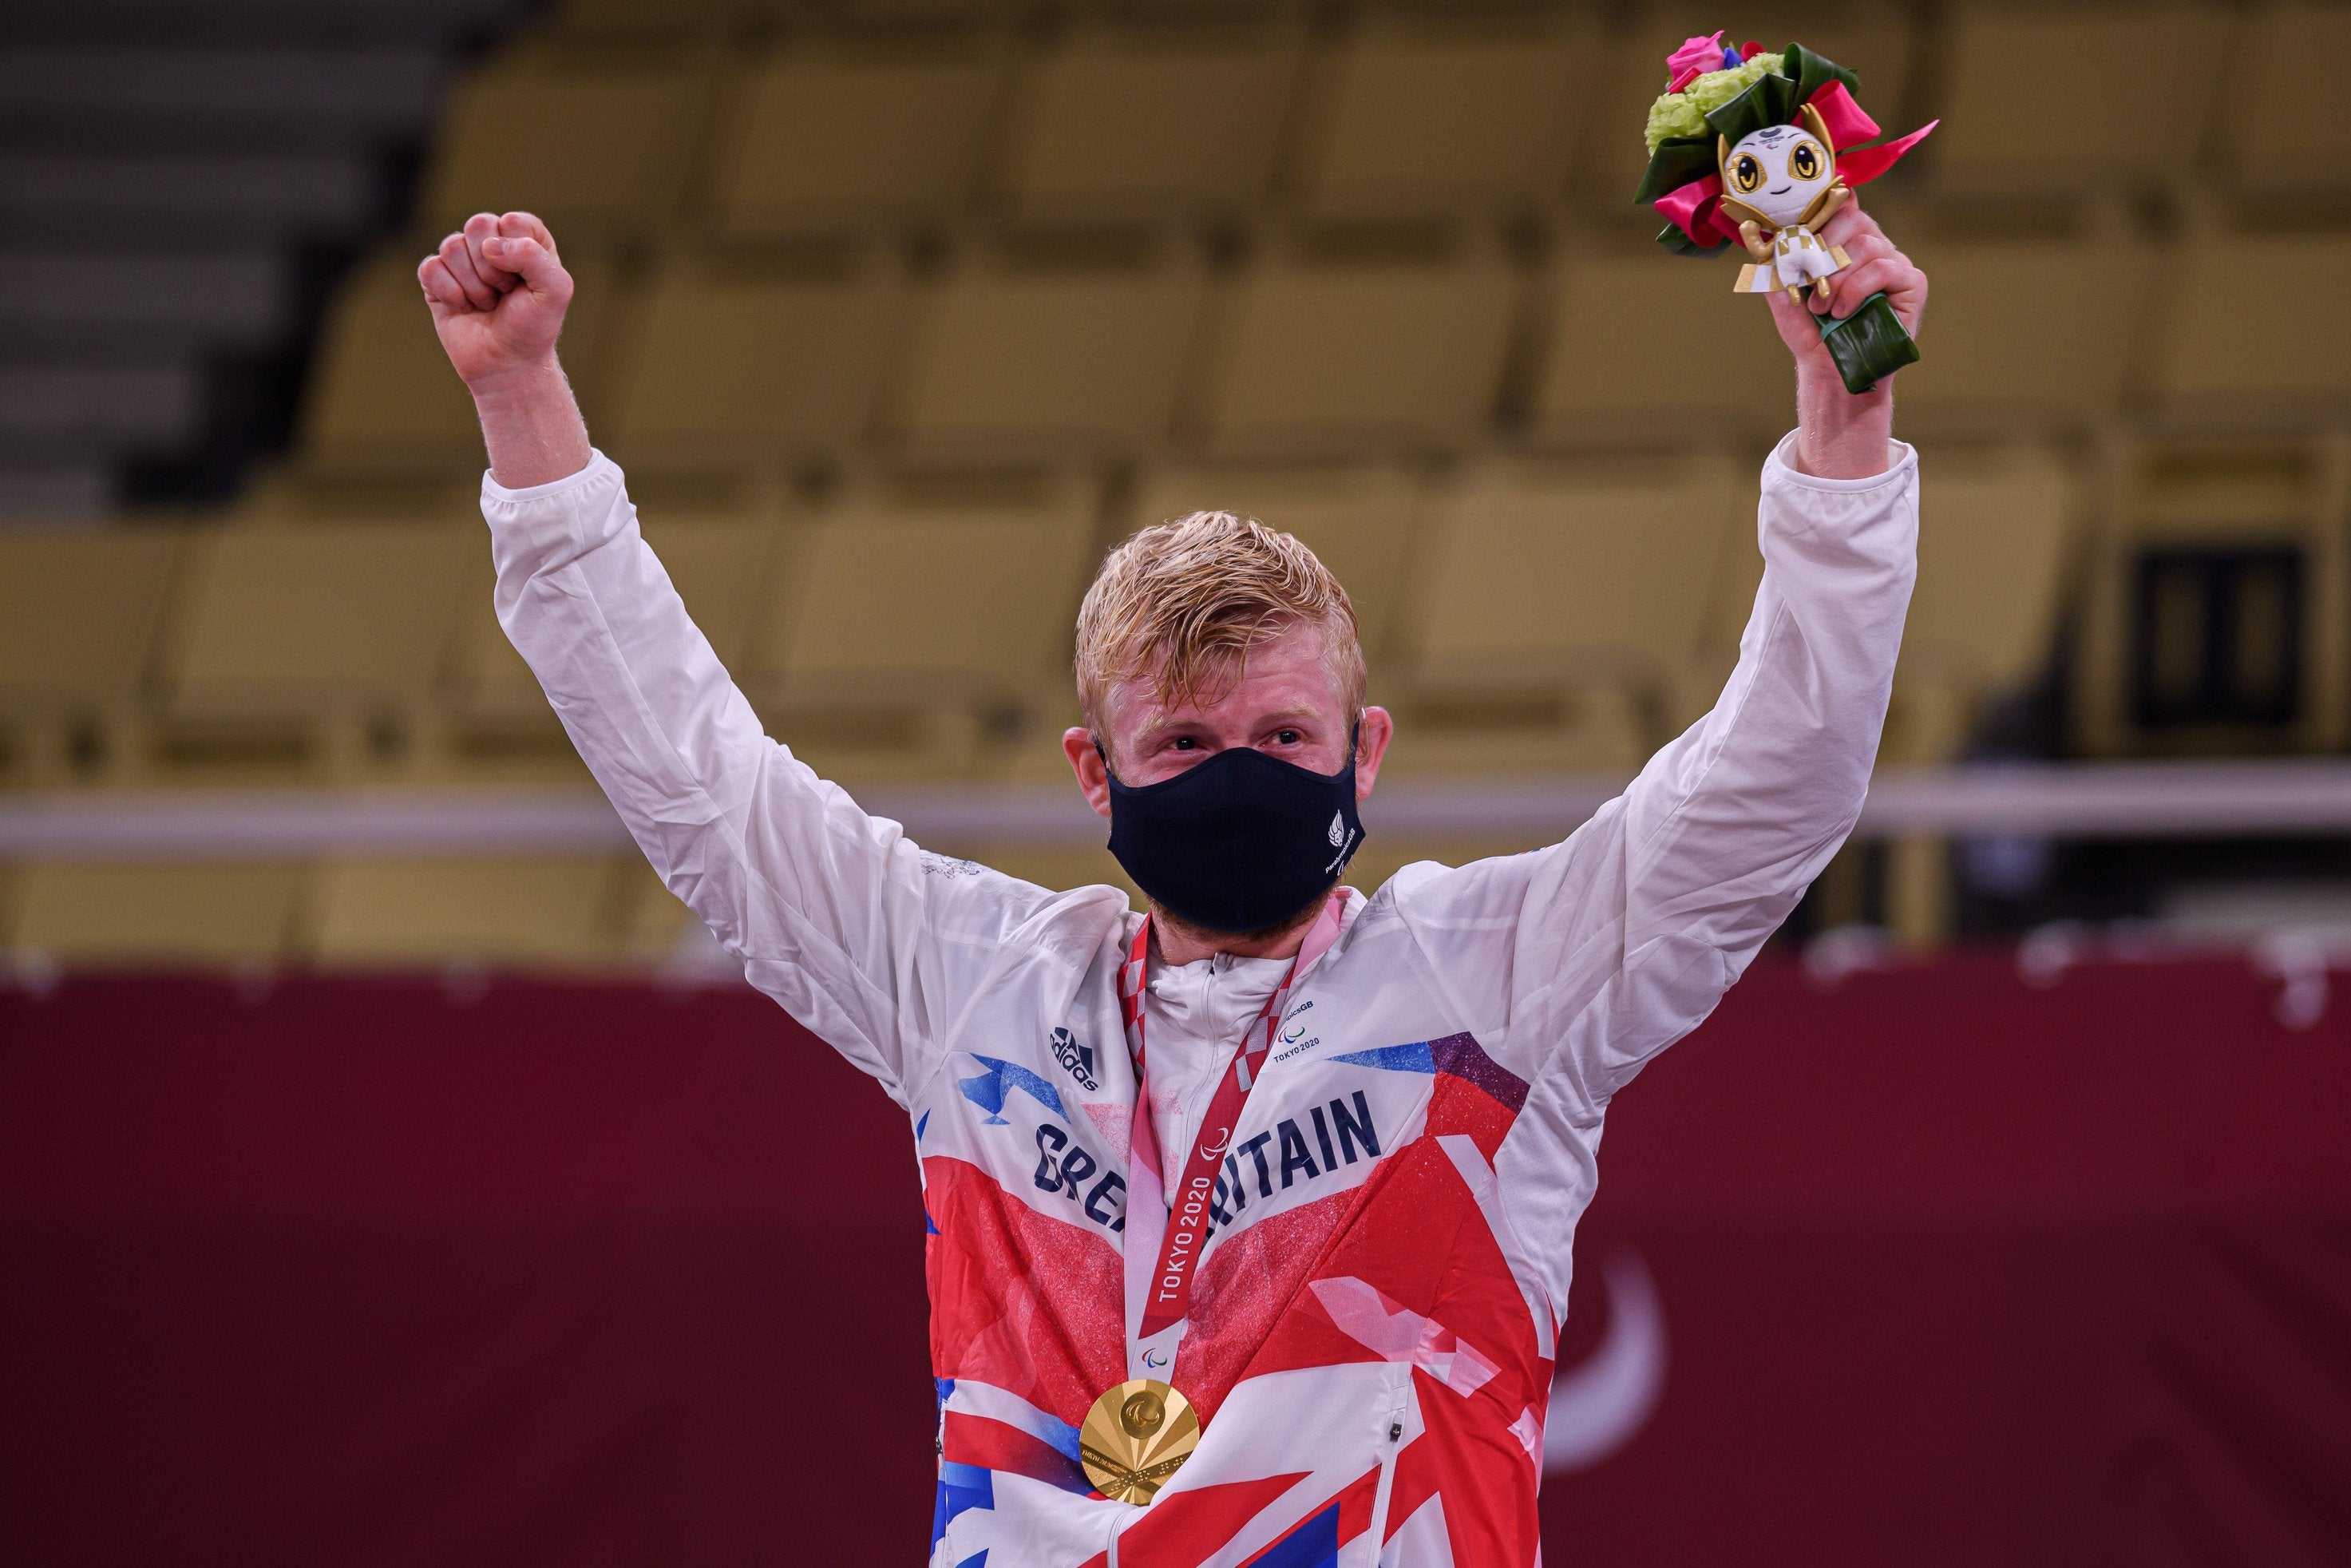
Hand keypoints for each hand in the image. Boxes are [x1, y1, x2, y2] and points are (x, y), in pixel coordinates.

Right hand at [418, 211, 573, 389]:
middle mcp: (492, 243)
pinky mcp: (436, 278)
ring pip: (452, 246)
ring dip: (473, 285)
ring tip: (487, 304)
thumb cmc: (533, 327)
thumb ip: (534, 256)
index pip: (513, 222)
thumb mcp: (555, 291)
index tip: (525, 281)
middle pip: (478, 224)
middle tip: (504, 293)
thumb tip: (490, 246)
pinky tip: (463, 308)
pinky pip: (430, 267)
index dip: (518, 253)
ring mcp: (462, 259)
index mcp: (525, 238)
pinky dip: (449, 293)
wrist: (506, 365)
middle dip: (492, 267)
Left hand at [1763, 193, 1926, 376]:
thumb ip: (1776, 271)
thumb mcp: (1785, 300)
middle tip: (1809, 286)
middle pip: (1853, 219)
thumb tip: (1764, 247)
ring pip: (1866, 244)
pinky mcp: (1912, 283)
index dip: (1821, 211)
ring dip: (1837, 278)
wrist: (1832, 372)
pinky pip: (1884, 268)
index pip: (1840, 207)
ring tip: (1824, 309)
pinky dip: (1857, 289)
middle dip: (1822, 251)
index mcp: (1846, 243)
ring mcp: (1896, 262)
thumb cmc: (1813, 335)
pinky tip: (1843, 312)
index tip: (1798, 230)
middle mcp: (1874, 247)